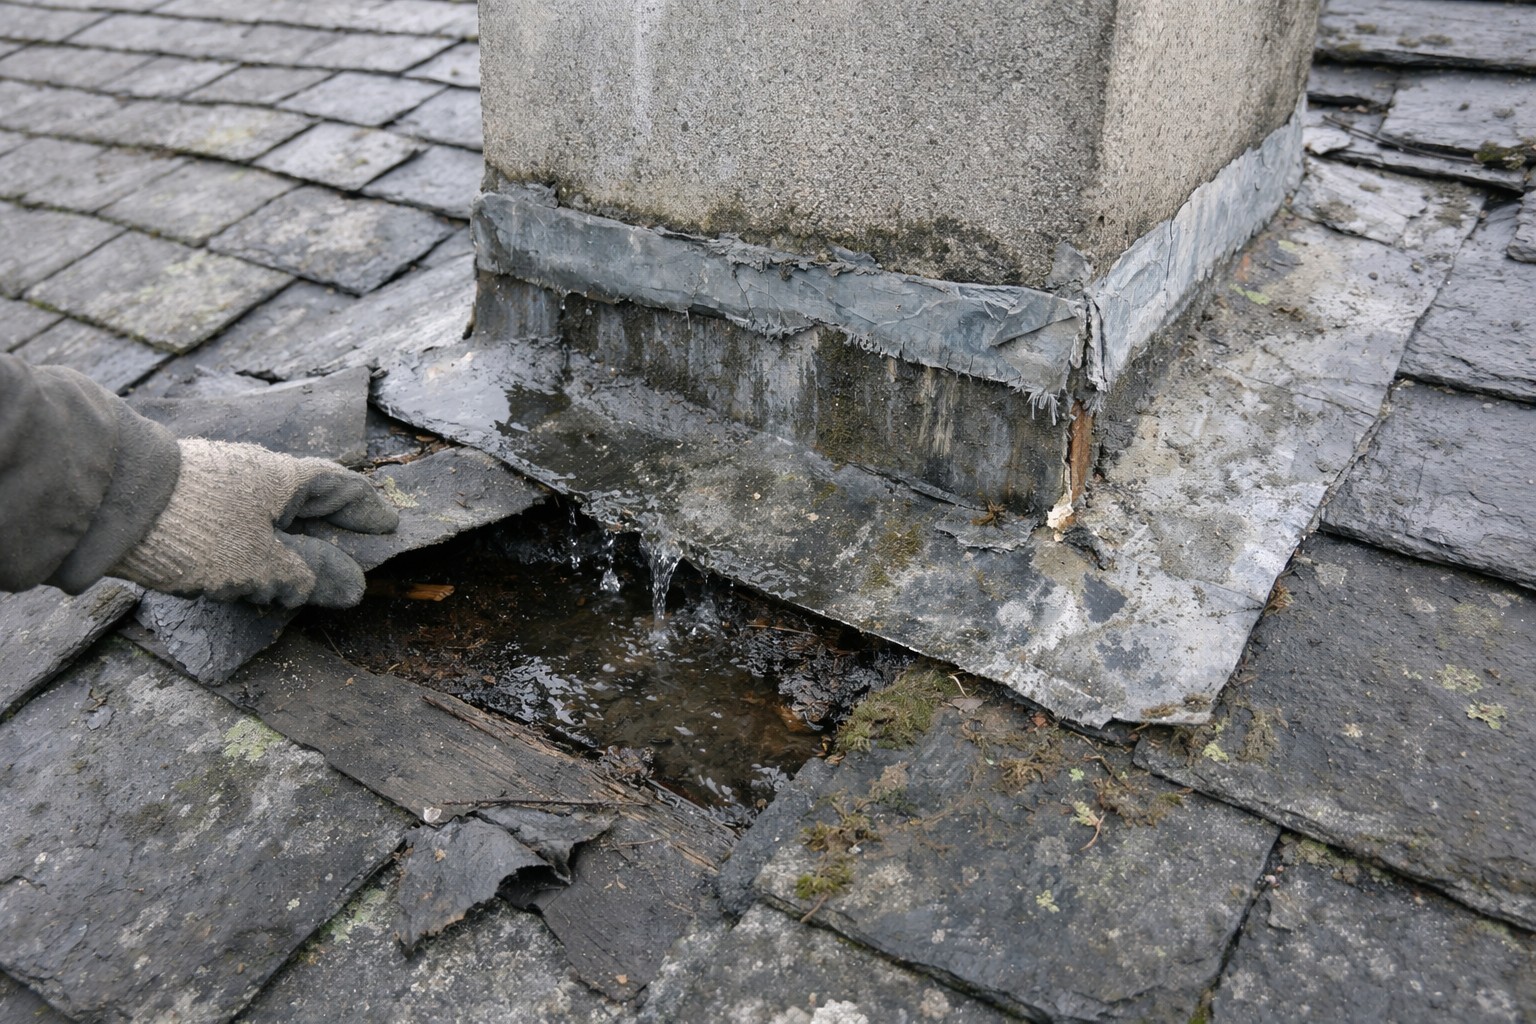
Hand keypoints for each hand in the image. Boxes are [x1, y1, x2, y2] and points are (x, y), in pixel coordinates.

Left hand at [112, 439, 398, 607]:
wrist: (106, 501)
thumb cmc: (197, 530)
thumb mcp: (261, 564)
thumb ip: (309, 576)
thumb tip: (353, 588)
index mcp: (286, 477)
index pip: (343, 488)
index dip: (369, 511)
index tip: (388, 529)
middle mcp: (256, 471)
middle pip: (305, 501)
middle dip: (327, 532)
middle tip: (345, 563)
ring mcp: (217, 479)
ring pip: (266, 513)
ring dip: (284, 543)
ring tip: (289, 580)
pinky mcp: (185, 496)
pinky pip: (235, 520)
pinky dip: (250, 545)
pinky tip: (240, 572)